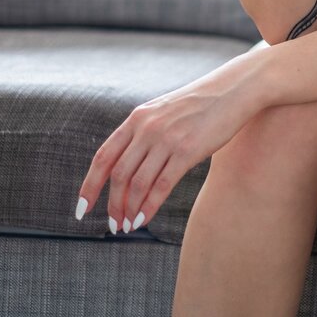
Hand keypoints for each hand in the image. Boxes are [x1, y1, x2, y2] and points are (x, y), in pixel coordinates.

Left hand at [74, 49, 266, 232]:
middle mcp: (147, 128)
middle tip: (113, 224)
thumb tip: (125, 167)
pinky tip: (144, 220)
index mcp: (138, 118)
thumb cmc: (200, 104)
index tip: (82, 208)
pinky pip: (161, 186)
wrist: (233, 90)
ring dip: (129, 210)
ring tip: (127, 226)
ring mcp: (167, 139)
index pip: (104, 157)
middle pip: (118, 175)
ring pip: (137, 184)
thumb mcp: (163, 111)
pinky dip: (148, 208)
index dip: (89, 185)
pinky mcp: (187, 151)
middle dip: (112, 204)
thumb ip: (143, 132)